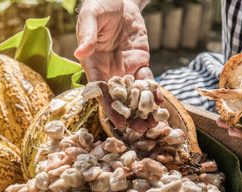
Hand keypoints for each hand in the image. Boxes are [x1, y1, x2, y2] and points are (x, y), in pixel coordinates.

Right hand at [75, 0, 161, 128]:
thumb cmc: (99, 6)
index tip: (117, 122)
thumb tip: (80, 52)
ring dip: (142, 109)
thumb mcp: (91, 17)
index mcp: (92, 64)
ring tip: (153, 124)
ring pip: (133, 93)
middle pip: (117, 98)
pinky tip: (161, 103)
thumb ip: (87, 34)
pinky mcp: (139, 63)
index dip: (108, 107)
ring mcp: (124, 68)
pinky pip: (147, 80)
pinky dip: (154, 92)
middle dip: (128, 115)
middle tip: (139, 130)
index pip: (100, 90)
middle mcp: (107, 71)